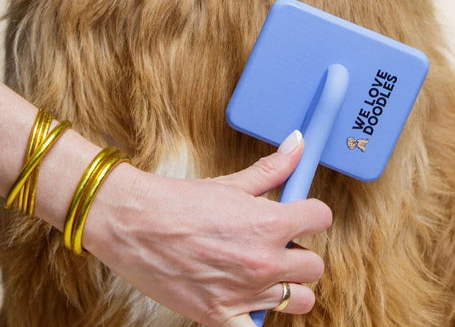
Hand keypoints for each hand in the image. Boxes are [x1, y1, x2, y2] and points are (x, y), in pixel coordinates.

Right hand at [83, 134, 331, 325]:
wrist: (133, 223)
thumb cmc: (179, 201)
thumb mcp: (231, 182)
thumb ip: (272, 168)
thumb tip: (298, 144)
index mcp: (269, 223)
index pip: (321, 218)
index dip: (312, 214)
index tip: (301, 215)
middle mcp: (264, 261)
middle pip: (314, 266)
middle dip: (299, 253)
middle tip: (276, 245)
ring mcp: (245, 294)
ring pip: (299, 301)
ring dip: (287, 288)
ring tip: (264, 275)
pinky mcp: (221, 318)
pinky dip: (255, 320)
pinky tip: (246, 304)